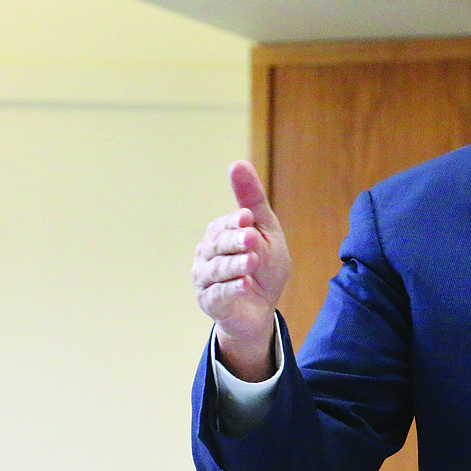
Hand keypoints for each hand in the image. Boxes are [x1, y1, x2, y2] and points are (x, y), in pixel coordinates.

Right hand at [192, 160, 290, 379]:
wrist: (262, 308)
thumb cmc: (264, 266)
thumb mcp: (266, 231)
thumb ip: (252, 200)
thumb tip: (237, 163)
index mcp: (220, 232)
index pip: (225, 223)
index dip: (236, 222)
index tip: (248, 217)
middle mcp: (206, 253)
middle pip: (219, 245)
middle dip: (236, 241)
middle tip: (252, 238)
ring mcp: (204, 278)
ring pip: (217, 269)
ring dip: (236, 264)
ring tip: (252, 261)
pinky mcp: (209, 301)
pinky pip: (219, 293)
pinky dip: (233, 288)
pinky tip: (246, 284)